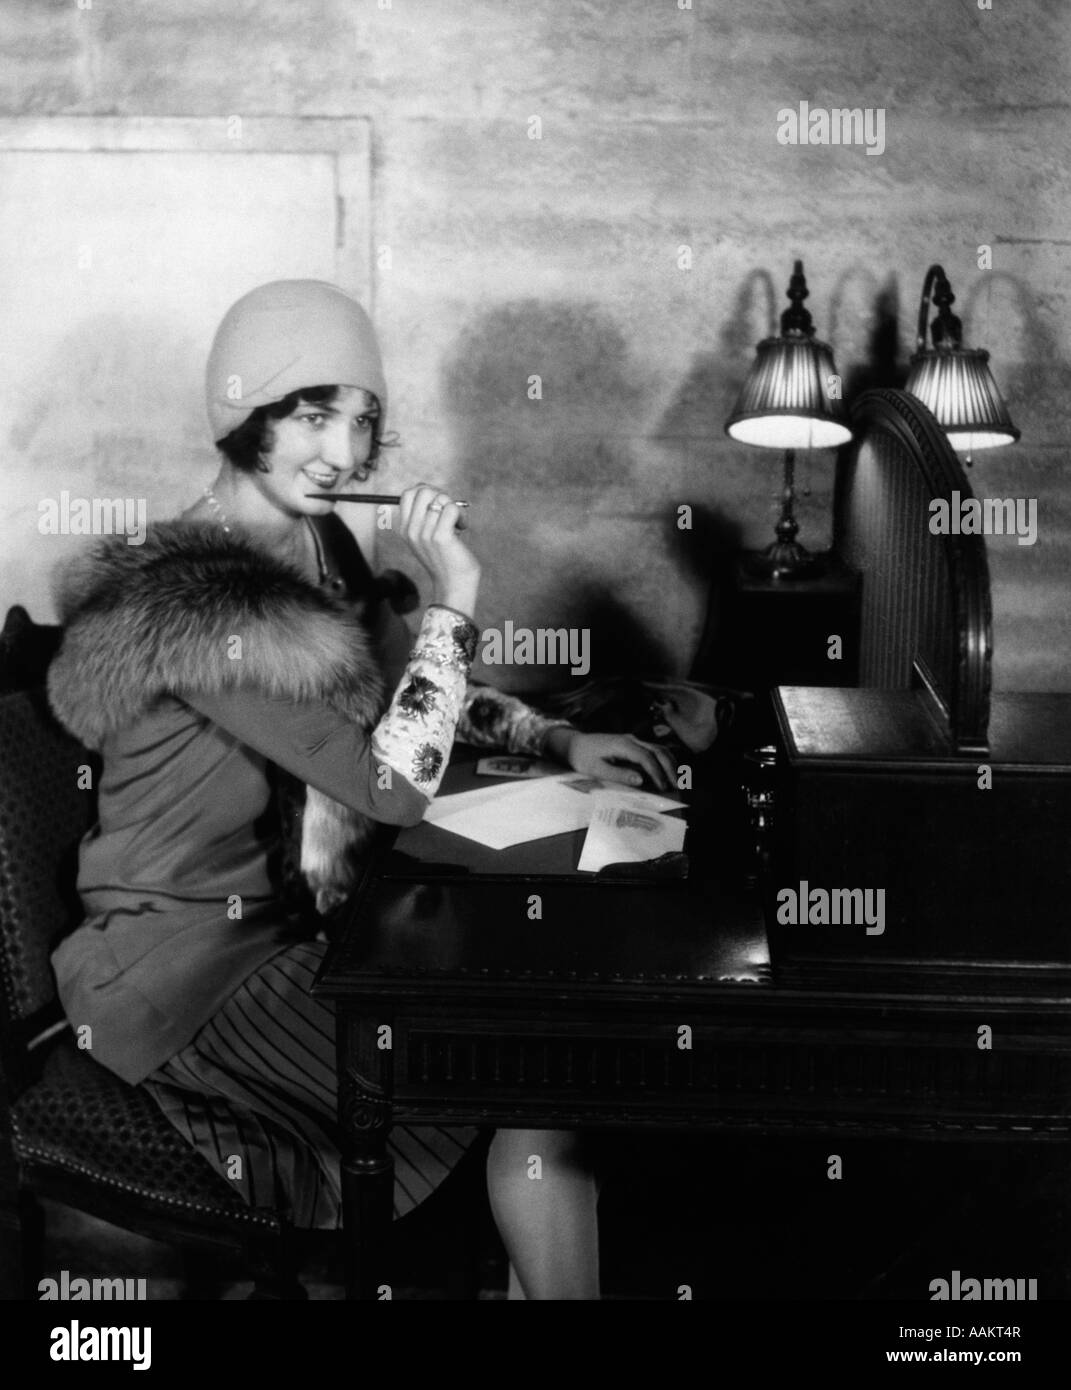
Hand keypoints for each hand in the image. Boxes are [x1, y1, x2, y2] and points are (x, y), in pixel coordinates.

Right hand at [397, 483, 480, 617]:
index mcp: (405, 528)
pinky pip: (452, 509)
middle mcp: (411, 530)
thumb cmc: (445, 558)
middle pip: (423, 490)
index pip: (408, 494)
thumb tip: (434, 491)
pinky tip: (462, 527)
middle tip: (450, 510)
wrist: (454, 585)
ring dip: (456, 508)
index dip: (426, 491)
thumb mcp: (427, 537)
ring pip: (442, 499)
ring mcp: (424, 533)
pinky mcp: (440, 537)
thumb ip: (425, 516)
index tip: (439, 503)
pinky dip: (462, 515)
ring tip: (458, 523)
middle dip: (441, 495)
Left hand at [547, 730, 677, 792]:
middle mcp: (631, 739)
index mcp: (623, 745)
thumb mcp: (597, 769)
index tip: (663, 787)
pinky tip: (669, 771)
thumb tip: (641, 780)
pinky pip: (653, 750)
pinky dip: (664, 760)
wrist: (574, 744)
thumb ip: (619, 774)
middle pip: (658, 751)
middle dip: (670, 768)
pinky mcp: (633, 744)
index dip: (657, 772)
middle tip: (679, 786)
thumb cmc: (582, 758)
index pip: (647, 757)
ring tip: (678, 780)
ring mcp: (633, 740)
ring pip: (659, 748)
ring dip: (670, 763)